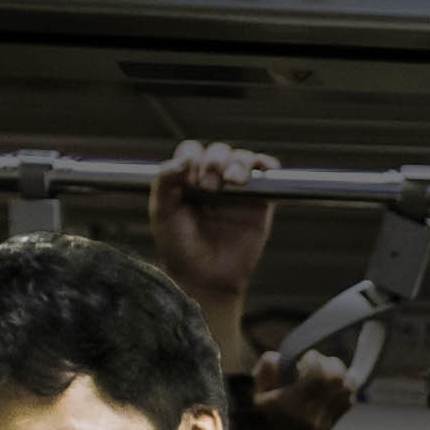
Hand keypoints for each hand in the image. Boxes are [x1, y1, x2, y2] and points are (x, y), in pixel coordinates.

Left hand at [150, 140, 282, 315]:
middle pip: (219, 151)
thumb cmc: (179, 248)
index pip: (192, 151)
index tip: (190, 180)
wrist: (205, 278)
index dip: (193, 158)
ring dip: (239, 163)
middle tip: (208, 188)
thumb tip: (181, 161)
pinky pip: (267, 176)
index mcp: (187, 179)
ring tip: (234, 181)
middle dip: (214, 162)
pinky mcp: (260, 203)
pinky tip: (263, 169)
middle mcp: (213, 180)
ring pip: (243, 159)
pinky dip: (267, 166)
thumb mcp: (162, 213)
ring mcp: (237, 191)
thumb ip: (165, 183)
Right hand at [244, 343, 360, 429]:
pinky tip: (328, 389)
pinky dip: (342, 391)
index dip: (315, 358)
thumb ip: (265, 371)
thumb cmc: (251, 426)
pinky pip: (345, 405)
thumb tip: (280, 357)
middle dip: (331, 364)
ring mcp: (321, 425)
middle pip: (338, 380)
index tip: (305, 357)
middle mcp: (310, 416)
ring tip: (323, 375)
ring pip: (347, 392)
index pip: (319, 374)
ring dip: (339, 377)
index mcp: (290, 405)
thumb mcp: (251, 396)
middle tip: (317, 364)